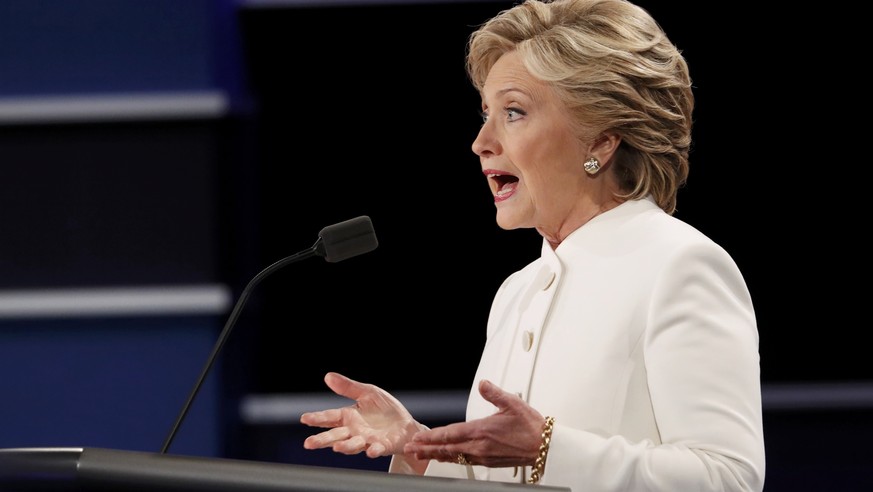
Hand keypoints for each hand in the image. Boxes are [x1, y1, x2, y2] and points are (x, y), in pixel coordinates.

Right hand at [300, 372, 426, 457]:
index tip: (304, 418)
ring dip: (345, 446)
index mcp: (349, 417)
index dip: (317, 418)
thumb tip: (328, 376)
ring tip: (337, 447)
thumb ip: (348, 387)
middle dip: (322, 440)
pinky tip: (370, 451)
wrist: (406, 424)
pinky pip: (377, 449)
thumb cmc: (385, 409)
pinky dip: (374, 450)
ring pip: (353, 445)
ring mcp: (367, 440)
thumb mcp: (367, 392)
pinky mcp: (382, 446)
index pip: (330, 417)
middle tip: (308, 443)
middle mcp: (354, 431)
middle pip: (335, 436)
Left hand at [403, 379, 544, 467]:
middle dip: (427, 449)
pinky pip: (464, 461)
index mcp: (483, 431)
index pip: (450, 434)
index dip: (432, 437)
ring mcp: (483, 456)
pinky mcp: (489, 462)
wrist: (544, 447)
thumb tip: (483, 384)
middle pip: (447, 449)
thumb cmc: (531, 427)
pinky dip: (451, 459)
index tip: (418, 438)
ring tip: (422, 455)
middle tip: (411, 449)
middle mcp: (480, 446)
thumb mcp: (513, 403)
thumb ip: (494, 393)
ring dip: (436, 455)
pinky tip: (447, 458)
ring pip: (454, 457)